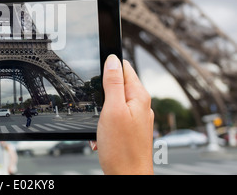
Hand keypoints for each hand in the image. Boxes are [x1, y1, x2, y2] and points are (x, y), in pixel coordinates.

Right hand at [91, 54, 153, 174]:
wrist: (128, 178)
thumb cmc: (122, 149)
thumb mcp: (112, 110)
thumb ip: (113, 83)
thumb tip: (112, 60)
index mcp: (139, 96)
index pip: (123, 68)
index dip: (108, 69)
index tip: (97, 79)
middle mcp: (140, 105)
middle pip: (116, 85)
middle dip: (101, 95)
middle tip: (99, 110)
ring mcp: (136, 118)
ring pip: (111, 103)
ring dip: (101, 113)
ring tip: (101, 128)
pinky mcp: (130, 130)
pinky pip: (112, 119)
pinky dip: (103, 126)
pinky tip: (102, 137)